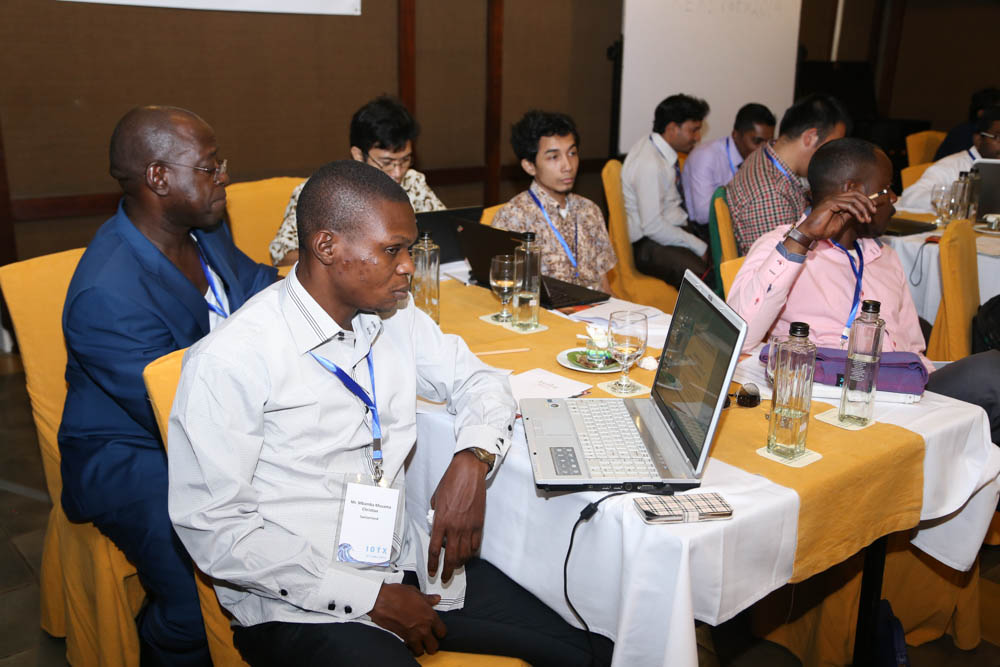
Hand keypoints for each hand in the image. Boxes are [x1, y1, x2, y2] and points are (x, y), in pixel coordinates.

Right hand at [369, 583, 446, 655]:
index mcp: (429, 616)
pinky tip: (409, 641)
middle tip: (429, 639)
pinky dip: (409, 648)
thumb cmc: (396, 594)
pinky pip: (409, 649)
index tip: (437, 630)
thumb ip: (427, 599)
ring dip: (421, 647)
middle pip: (434, 646)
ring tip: (419, 642)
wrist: (380, 600)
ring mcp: (412, 635)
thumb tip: (435, 599)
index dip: (440, 632)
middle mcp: (423, 628)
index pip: (442, 632)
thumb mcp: (415, 592)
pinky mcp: (401, 639)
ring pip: (422, 651)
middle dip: (432, 643)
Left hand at [427, 450, 487, 580]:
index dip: (433, 564)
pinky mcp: (479, 524)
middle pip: (450, 556)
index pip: (434, 549)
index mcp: (440, 520)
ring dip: (459, 563)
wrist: (468, 473)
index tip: (432, 572)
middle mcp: (454, 527)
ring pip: (464, 554)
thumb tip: (436, 526)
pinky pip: (475, 545)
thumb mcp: (436, 499)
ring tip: (456, 567)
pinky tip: (467, 555)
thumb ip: (435, 515)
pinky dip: (471, 553)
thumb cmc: (450, 482)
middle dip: (447, 570)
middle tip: (445, 578)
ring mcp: (468, 526)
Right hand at [792, 191, 877, 247]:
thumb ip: (850, 214)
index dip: (866, 200)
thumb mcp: (841, 221)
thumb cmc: (823, 229)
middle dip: (867, 202)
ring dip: (863, 209)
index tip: (873, 209)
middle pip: (856, 194)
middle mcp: (835, 197)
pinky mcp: (831, 203)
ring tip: (866, 219)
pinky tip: (860, 219)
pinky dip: (857, 212)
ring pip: (854, 199)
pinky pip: (849, 205)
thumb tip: (862, 211)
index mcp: (837, 200)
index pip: (855, 195)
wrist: (811, 234)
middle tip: (873, 212)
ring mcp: (832, 199)